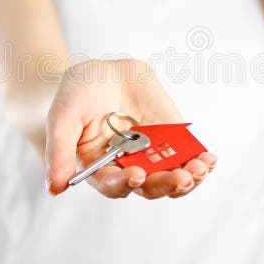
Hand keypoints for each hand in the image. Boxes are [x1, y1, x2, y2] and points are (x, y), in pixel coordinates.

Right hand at [45, 59, 216, 197]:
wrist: (101, 75)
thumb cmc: (75, 97)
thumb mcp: (62, 117)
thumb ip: (59, 152)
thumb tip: (54, 188)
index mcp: (100, 169)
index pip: (114, 185)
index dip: (125, 183)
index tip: (136, 174)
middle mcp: (129, 167)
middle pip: (150, 186)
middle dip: (167, 184)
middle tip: (182, 178)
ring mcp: (154, 154)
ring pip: (174, 176)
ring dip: (190, 178)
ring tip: (201, 168)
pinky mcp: (173, 139)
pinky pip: (189, 156)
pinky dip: (201, 162)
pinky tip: (209, 160)